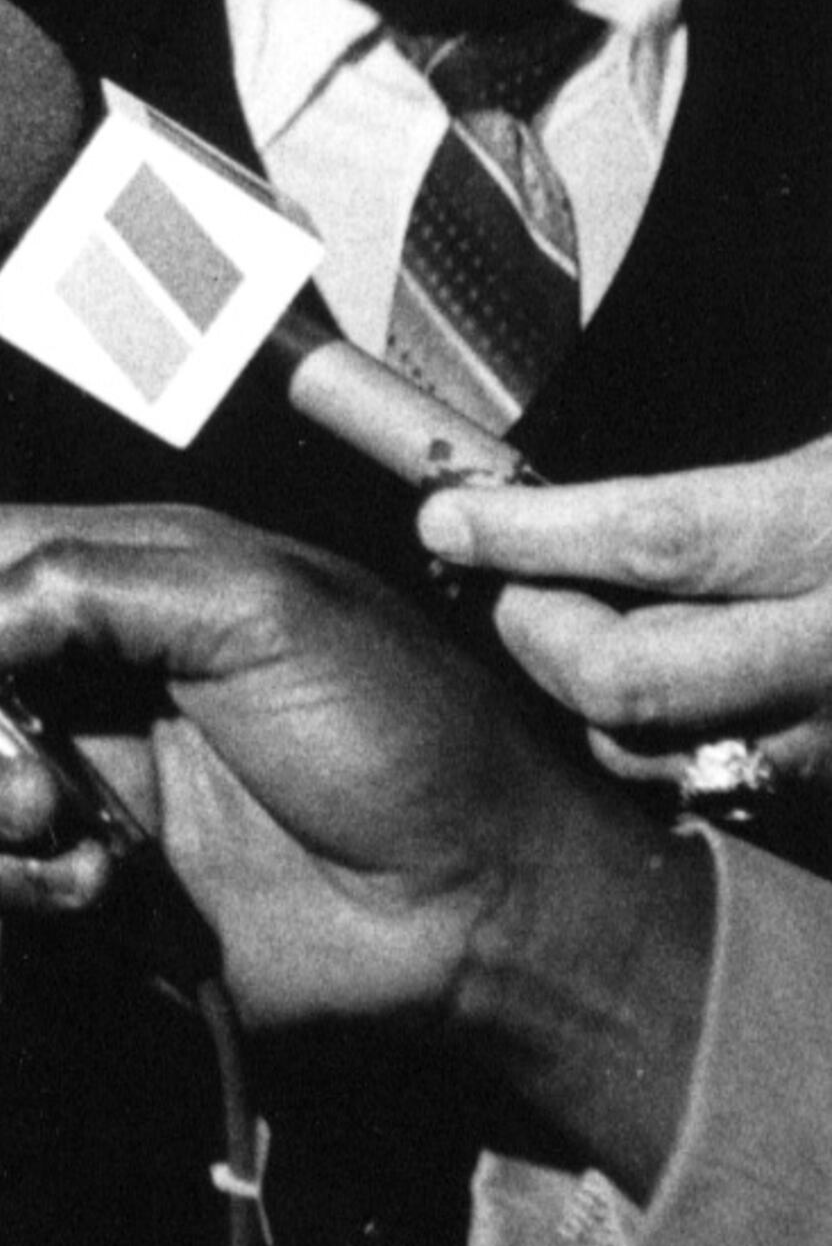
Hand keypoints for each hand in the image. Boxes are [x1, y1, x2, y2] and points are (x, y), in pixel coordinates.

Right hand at [0, 505, 713, 1185]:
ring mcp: (83, 782)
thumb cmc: (404, 729)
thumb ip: (77, 584)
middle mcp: (81, 676)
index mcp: (115, 581)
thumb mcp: (251, 604)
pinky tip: (105, 877)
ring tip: (61, 808)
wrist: (485, 909)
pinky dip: (26, 877)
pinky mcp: (94, 888)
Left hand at [421, 433, 831, 755]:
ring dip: (587, 694)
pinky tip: (658, 689)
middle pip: (629, 675)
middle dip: (538, 631)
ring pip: (651, 748)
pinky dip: (654, 741)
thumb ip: (721, 488)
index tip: (450, 520)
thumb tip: (557, 499)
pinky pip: (707, 786)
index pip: (655, 540)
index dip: (532, 533)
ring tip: (586, 629)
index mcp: (828, 532)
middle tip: (511, 587)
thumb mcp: (824, 459)